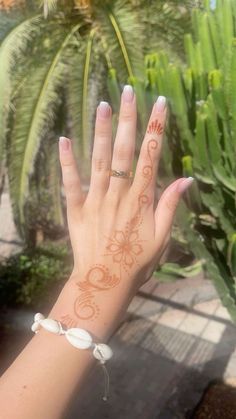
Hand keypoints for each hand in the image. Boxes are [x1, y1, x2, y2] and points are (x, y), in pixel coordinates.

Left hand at [56, 87, 192, 335]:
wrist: (104, 282)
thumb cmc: (137, 262)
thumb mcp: (162, 237)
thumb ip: (171, 206)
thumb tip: (186, 179)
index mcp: (141, 198)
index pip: (152, 156)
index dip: (156, 128)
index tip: (159, 104)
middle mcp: (118, 193)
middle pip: (124, 150)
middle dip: (127, 119)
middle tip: (128, 91)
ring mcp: (96, 199)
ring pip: (98, 159)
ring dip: (99, 130)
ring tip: (101, 104)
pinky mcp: (76, 208)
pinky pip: (70, 182)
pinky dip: (66, 161)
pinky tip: (63, 139)